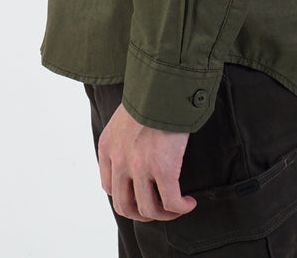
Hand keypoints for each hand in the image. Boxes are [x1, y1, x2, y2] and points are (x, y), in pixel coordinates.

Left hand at [97, 102, 197, 221]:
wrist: (165, 82)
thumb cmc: (151, 94)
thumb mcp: (125, 117)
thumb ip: (125, 139)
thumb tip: (139, 153)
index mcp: (107, 147)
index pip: (109, 188)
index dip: (126, 198)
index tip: (142, 196)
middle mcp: (119, 160)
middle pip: (125, 206)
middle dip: (142, 214)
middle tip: (159, 209)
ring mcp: (140, 166)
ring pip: (148, 209)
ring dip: (164, 214)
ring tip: (177, 207)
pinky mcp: (163, 168)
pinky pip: (171, 202)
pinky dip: (180, 208)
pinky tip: (189, 203)